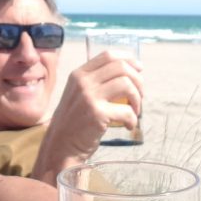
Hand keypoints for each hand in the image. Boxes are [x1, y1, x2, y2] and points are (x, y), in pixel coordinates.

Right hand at [31, 51, 142, 183]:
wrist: (60, 145)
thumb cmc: (73, 121)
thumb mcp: (78, 94)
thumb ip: (96, 82)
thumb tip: (129, 72)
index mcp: (79, 74)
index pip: (108, 55)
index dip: (128, 59)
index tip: (139, 68)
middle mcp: (83, 82)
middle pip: (120, 67)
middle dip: (137, 80)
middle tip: (140, 95)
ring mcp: (89, 97)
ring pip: (127, 84)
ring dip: (138, 98)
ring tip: (135, 110)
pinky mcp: (97, 114)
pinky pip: (127, 110)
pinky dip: (133, 119)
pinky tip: (128, 126)